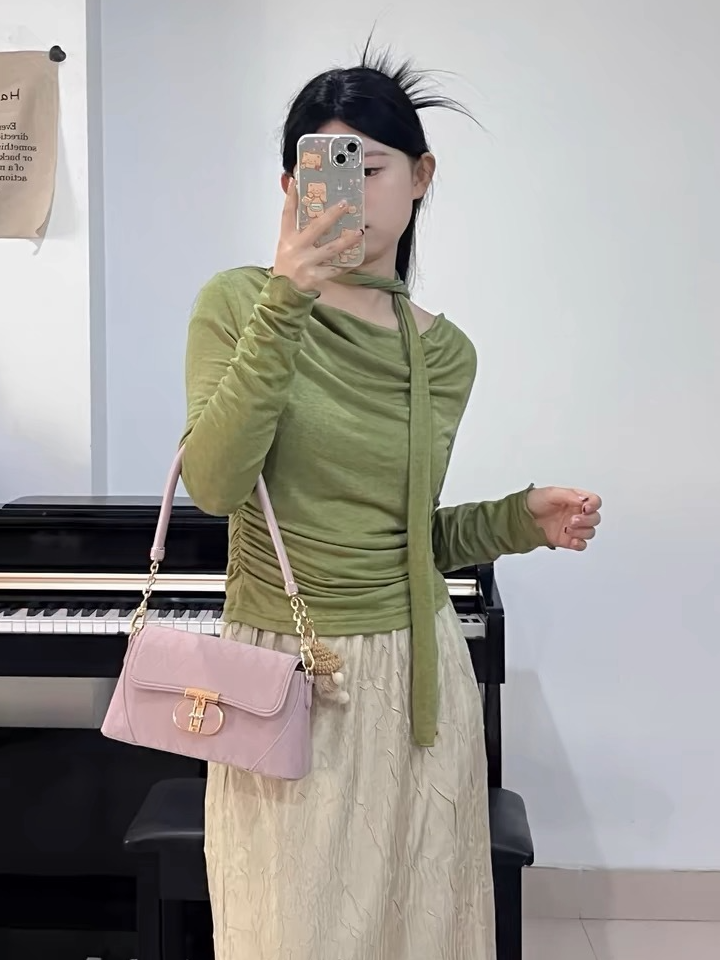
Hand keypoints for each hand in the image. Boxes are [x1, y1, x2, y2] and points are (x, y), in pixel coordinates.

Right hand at [273, 178, 362, 292]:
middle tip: (345, 204)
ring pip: (330, 249)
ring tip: (359, 232)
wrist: (282, 294)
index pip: (287, 214)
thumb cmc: (286, 267)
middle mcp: (295, 248)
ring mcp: (306, 263)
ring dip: (346, 240)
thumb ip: (294, 229)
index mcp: (286, 238)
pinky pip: (334, 270)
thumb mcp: (285, 246)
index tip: (297, 181)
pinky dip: (345, 265)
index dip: (291, 197)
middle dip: (331, 215)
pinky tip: (355, 258)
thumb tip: (303, 210)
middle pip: (315, 228)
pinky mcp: (314, 277)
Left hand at [526, 487, 601, 550]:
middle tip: (572, 519)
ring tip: (567, 528)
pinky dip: (580, 544)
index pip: (594, 501)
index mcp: (575, 500)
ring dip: (582, 531)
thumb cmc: (534, 502)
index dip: (594, 505)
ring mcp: (573, 528)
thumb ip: (569, 495)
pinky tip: (572, 540)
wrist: (521, 518)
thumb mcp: (551, 493)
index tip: (585, 508)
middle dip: (587, 520)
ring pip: (590, 532)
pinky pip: (582, 545)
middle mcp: (576, 513)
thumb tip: (583, 499)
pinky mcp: (567, 540)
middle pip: (595, 518)